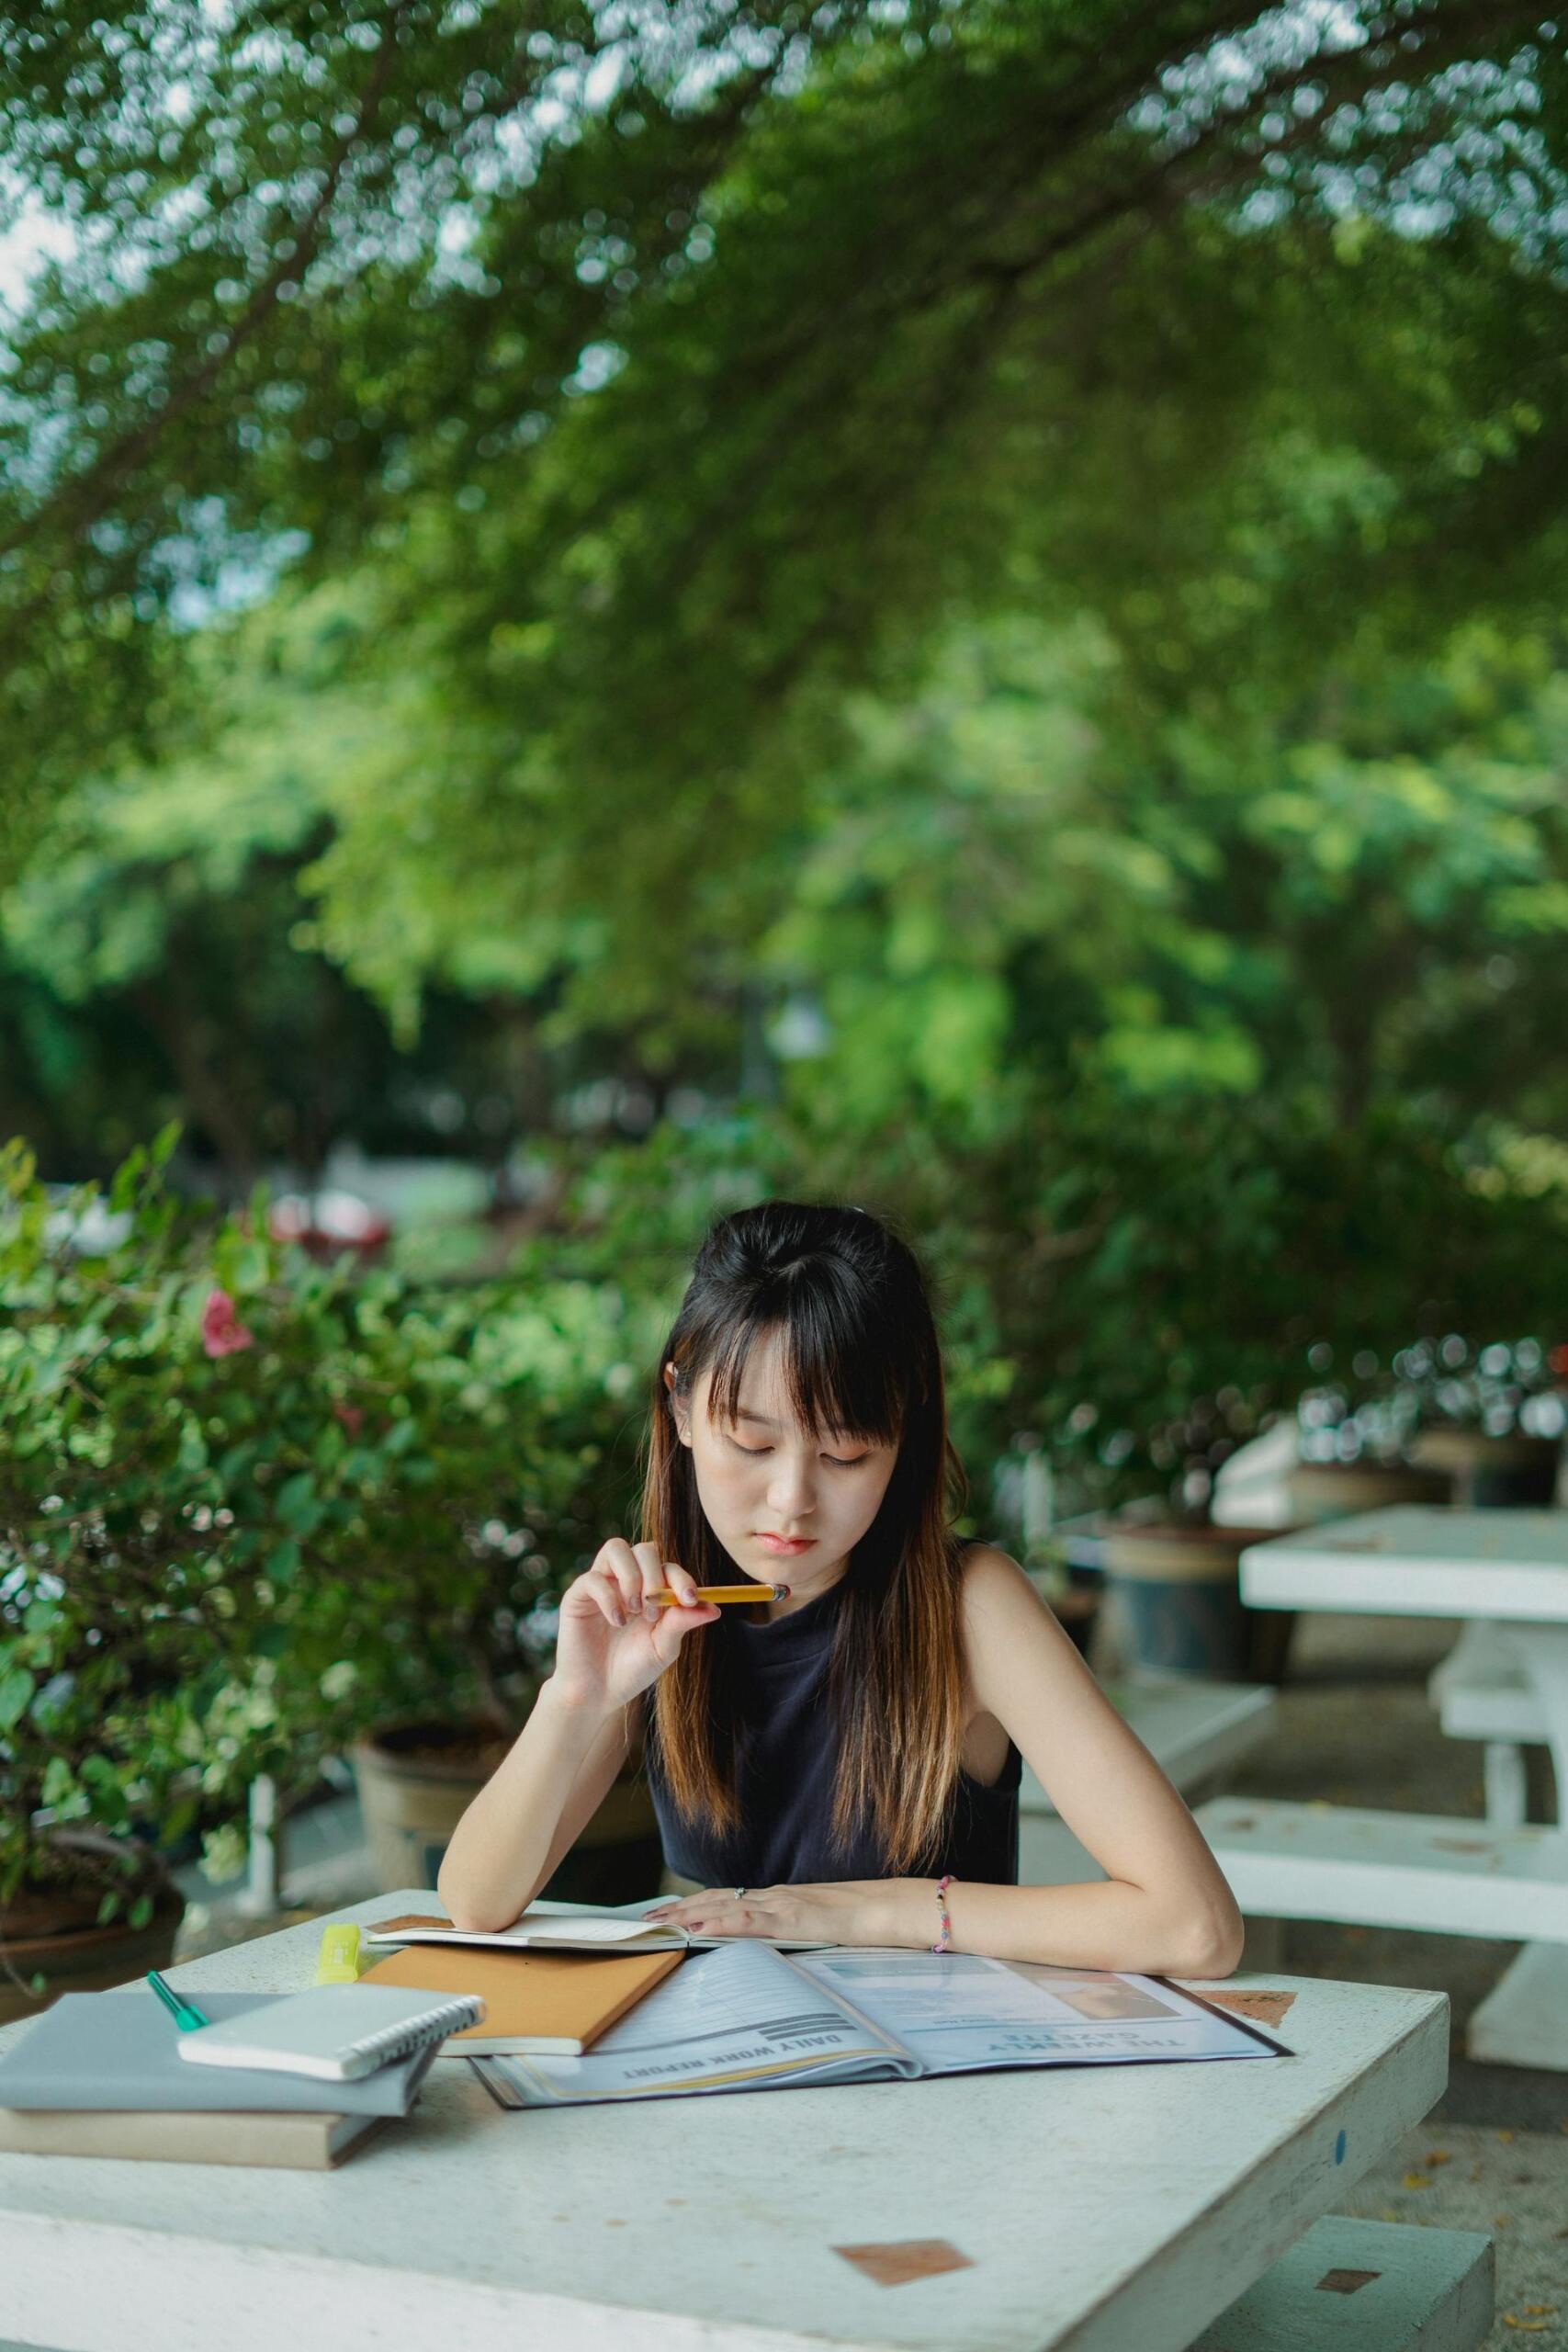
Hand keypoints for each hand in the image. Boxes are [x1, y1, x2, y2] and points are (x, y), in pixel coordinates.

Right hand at [549, 1539, 719, 1714]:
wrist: (598, 1693)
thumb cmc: (633, 1670)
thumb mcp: (664, 1648)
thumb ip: (682, 1623)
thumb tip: (715, 1608)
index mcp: (652, 1590)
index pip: (669, 1567)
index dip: (681, 1578)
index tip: (689, 1600)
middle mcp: (627, 1580)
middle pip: (645, 1549)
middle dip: (654, 1575)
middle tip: (653, 1611)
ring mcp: (602, 1584)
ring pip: (616, 1548)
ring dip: (631, 1576)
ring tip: (635, 1610)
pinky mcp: (578, 1595)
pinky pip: (593, 1577)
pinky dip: (608, 1597)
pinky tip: (617, 1621)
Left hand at [643, 1880, 907, 1947]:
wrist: (889, 1907)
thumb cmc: (861, 1919)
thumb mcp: (819, 1926)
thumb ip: (794, 1930)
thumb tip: (771, 1945)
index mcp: (779, 1900)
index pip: (727, 1899)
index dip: (694, 1904)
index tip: (665, 1913)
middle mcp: (775, 1898)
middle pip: (716, 1899)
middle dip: (679, 1909)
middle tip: (644, 1919)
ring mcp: (783, 1906)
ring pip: (726, 1907)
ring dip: (690, 1915)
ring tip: (660, 1923)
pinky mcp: (794, 1919)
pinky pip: (751, 1921)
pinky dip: (721, 1924)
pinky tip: (700, 1929)